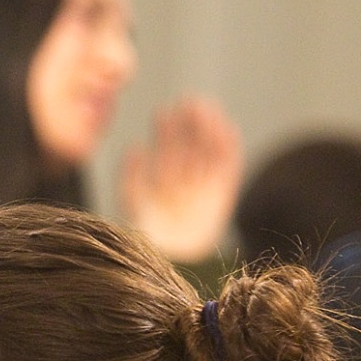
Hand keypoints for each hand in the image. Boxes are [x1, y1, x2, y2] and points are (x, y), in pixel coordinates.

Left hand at [121, 96, 244, 263]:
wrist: (174, 257)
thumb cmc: (149, 233)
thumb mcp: (134, 202)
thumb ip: (133, 176)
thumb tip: (135, 148)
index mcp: (164, 184)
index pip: (169, 151)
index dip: (167, 132)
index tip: (164, 113)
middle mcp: (185, 183)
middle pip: (190, 147)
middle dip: (189, 125)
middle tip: (189, 102)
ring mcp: (203, 187)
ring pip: (207, 151)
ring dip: (208, 129)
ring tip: (205, 109)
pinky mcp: (223, 192)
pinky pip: (228, 165)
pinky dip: (228, 146)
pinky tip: (224, 127)